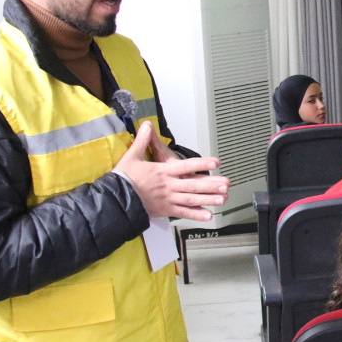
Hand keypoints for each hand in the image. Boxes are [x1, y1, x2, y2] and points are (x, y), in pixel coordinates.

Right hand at [115, 122, 229, 219]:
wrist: (115, 200)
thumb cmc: (124, 179)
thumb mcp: (132, 157)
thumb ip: (142, 140)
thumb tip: (146, 125)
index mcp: (163, 172)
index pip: (186, 166)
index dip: (201, 164)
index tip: (215, 163)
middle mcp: (168, 186)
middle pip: (193, 185)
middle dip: (211, 184)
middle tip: (226, 184)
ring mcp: (168, 199)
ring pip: (191, 199)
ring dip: (208, 199)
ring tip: (222, 199)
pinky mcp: (165, 210)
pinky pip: (183, 213)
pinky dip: (196, 215)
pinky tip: (208, 215)